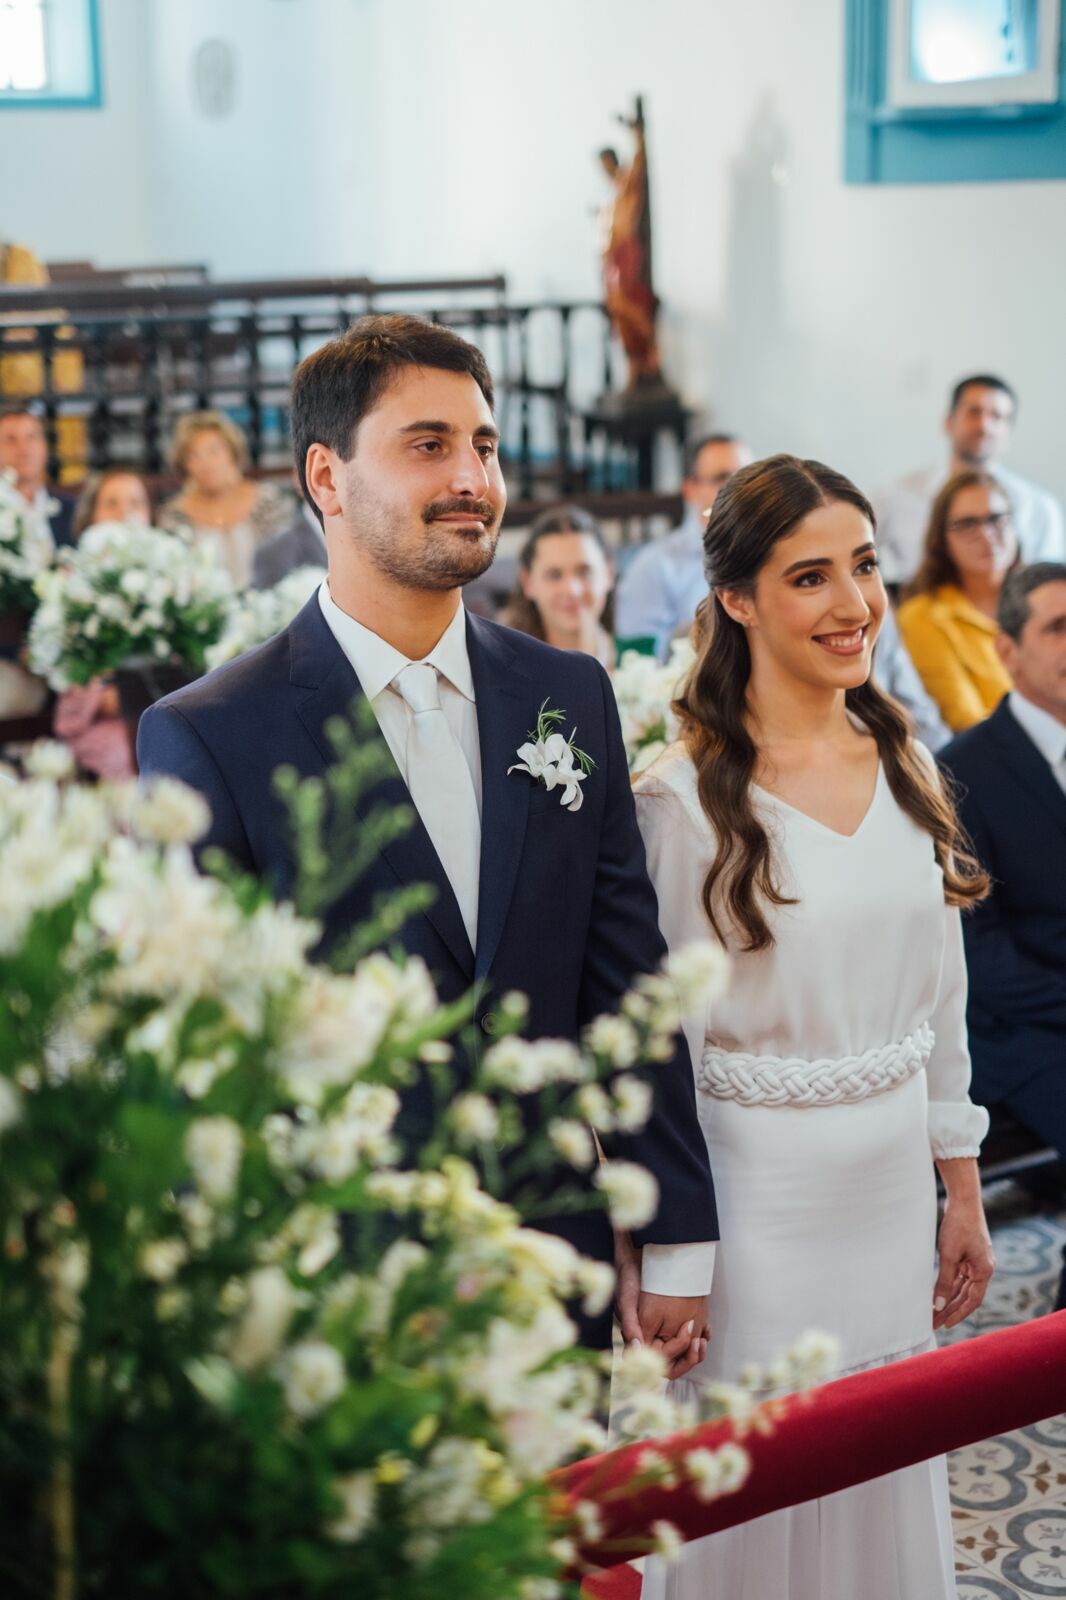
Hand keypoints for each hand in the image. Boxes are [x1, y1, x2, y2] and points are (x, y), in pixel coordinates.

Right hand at [613, 1234, 709, 1379]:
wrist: (636, 1261)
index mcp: (638, 1339)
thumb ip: (630, 1327)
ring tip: (704, 1337)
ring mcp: (659, 1333)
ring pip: (681, 1353)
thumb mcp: (627, 1302)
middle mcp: (649, 1340)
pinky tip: (705, 1328)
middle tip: (700, 1343)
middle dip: (689, 1357)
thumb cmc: (629, 1280)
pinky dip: (697, 1336)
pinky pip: (685, 1339)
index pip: (657, 1364)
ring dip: (695, 1348)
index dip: (675, 1360)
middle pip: (672, 1363)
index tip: (690, 1344)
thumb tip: (637, 1351)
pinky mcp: (669, 1324)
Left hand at [934, 1199, 994, 1330]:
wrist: (962, 1199)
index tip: (945, 1324)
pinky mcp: (967, 1253)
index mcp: (984, 1270)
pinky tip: (936, 1292)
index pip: (972, 1301)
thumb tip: (938, 1305)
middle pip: (966, 1295)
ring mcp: (975, 1261)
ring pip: (961, 1285)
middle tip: (933, 1322)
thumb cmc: (958, 1226)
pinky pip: (958, 1274)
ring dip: (947, 1297)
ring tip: (932, 1311)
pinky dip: (948, 1284)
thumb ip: (944, 1281)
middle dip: (949, 1308)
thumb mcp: (949, 1256)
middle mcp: (982, 1268)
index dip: (958, 1314)